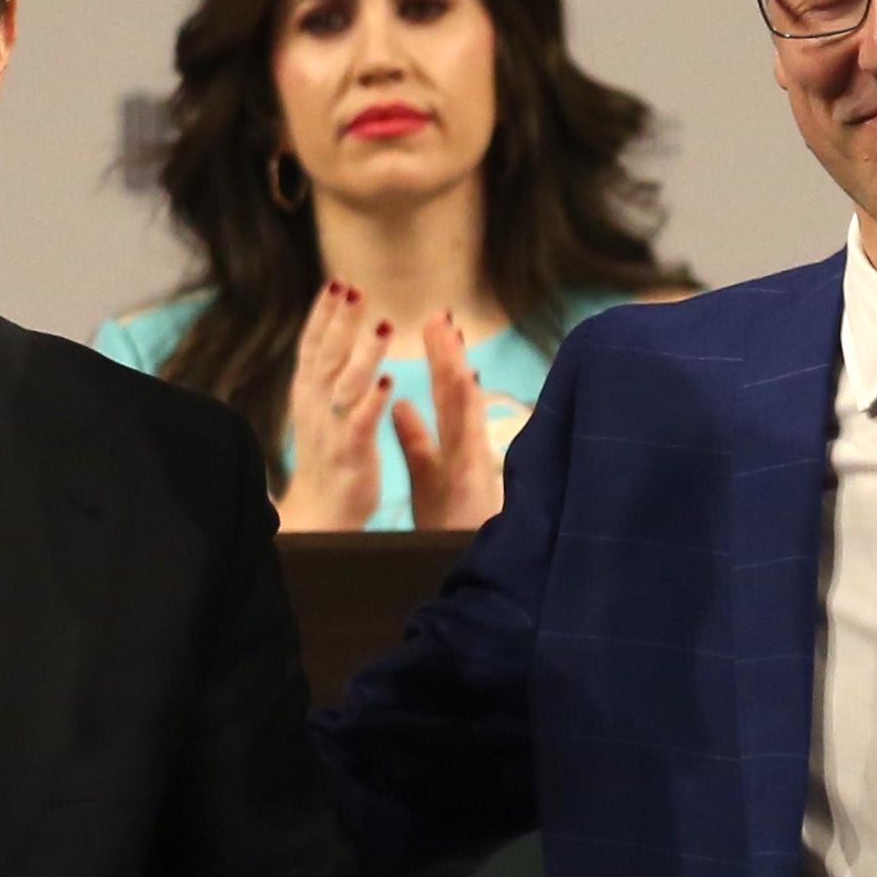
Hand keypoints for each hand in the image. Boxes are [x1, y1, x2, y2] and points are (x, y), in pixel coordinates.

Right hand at [273, 281, 389, 531]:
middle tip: (355, 289)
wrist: (318, 511)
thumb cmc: (324, 454)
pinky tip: (388, 382)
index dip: (323, 313)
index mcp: (307, 392)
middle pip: (327, 356)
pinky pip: (361, 424)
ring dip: (364, 354)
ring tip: (384, 324)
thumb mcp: (316, 406)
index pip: (312, 345)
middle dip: (340, 321)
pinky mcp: (350, 454)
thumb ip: (324, 371)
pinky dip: (372, 401)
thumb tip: (331, 332)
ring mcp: (331, 429)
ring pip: (346, 385)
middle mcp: (314, 405)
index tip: (337, 281)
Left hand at [383, 310, 505, 529]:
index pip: (445, 394)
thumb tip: (400, 403)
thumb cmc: (449, 524)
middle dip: (448, 352)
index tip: (433, 325)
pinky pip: (469, 434)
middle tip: (441, 313)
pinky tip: (463, 377)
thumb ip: (415, 438)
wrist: (473, 562)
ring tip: (449, 331)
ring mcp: (475, 458)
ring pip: (466, 405)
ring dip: (457, 366)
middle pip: (457, 391)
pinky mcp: (476, 475)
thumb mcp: (426, 474)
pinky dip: (466, 404)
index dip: (439, 359)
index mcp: (452, 444)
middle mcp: (467, 445)